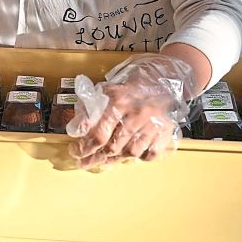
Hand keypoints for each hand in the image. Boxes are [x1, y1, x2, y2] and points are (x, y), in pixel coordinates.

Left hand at [66, 54, 197, 168]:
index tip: (76, 152)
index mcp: (119, 103)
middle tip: (85, 162)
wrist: (162, 80)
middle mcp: (136, 115)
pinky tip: (130, 156)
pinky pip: (151, 153)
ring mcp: (152, 125)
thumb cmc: (132, 87)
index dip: (85, 148)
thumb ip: (91, 107)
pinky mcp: (165, 132)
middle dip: (95, 158)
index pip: (99, 134)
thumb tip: (78, 128)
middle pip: (113, 147)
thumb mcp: (107, 90)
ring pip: (131, 152)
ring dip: (115, 159)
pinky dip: (140, 158)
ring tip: (104, 161)